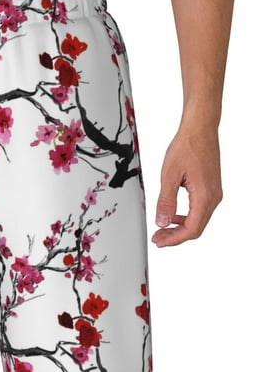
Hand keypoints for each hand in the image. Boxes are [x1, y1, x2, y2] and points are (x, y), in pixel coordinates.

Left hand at [152, 126, 221, 247]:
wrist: (200, 129)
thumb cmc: (187, 147)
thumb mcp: (169, 175)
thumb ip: (165, 201)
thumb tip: (162, 222)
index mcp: (205, 196)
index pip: (192, 229)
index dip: (174, 239)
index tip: (159, 241)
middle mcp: (213, 197)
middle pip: (196, 228)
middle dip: (175, 236)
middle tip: (158, 239)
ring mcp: (214, 193)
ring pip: (198, 219)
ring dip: (179, 227)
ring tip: (162, 229)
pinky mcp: (210, 188)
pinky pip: (199, 209)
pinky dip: (185, 216)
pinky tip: (172, 215)